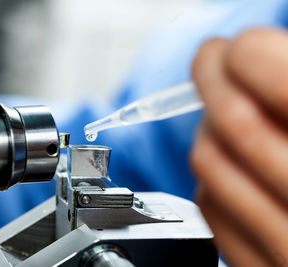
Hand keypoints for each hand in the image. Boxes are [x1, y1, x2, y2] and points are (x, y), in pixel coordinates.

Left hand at [191, 28, 287, 266]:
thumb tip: (249, 53)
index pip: (281, 86)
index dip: (245, 54)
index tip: (232, 48)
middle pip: (235, 120)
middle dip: (211, 79)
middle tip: (211, 64)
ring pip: (209, 161)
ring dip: (209, 129)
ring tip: (228, 119)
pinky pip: (208, 206)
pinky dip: (212, 178)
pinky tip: (236, 168)